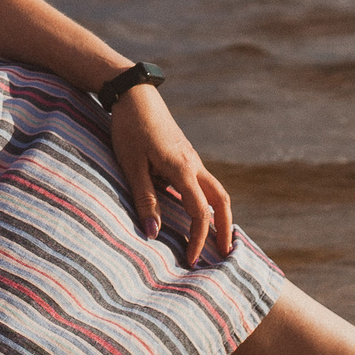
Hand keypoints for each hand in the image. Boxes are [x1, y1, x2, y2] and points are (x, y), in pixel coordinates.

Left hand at [108, 86, 234, 266]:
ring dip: (219, 214)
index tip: (190, 258)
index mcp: (183, 169)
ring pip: (215, 190)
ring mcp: (192, 159)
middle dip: (225, 228)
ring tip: (217, 237)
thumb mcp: (132, 168)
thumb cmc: (130, 130)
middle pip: (221, 200)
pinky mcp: (185, 155)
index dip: (198, 238)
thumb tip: (154, 235)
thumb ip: (145, 201)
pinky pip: (203, 183)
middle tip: (225, 254)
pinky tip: (196, 213)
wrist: (134, 96)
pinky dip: (207, 201)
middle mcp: (194, 164)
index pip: (200, 212)